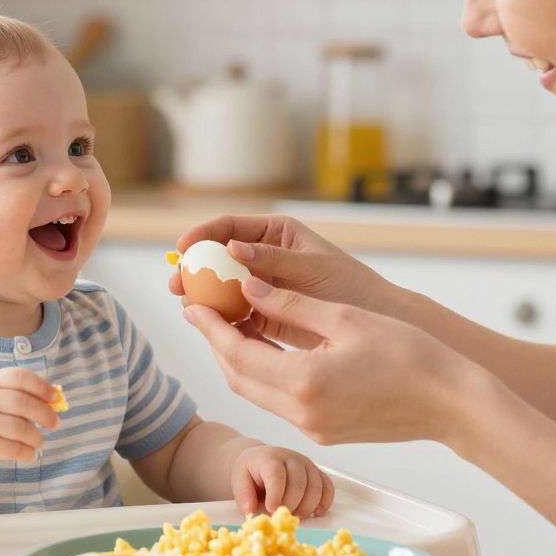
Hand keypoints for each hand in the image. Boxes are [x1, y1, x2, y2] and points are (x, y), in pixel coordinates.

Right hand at [0, 368, 59, 470]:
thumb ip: (20, 393)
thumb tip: (56, 400)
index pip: (20, 377)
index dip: (42, 386)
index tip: (55, 397)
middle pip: (24, 403)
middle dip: (46, 414)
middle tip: (56, 424)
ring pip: (22, 429)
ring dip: (37, 437)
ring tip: (39, 442)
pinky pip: (15, 449)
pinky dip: (28, 452)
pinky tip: (29, 453)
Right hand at [169, 215, 395, 348]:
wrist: (378, 323)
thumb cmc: (352, 286)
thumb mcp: (313, 269)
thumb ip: (273, 260)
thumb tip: (232, 247)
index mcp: (276, 233)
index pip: (229, 227)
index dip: (202, 235)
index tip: (183, 247)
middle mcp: (265, 256)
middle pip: (219, 258)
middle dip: (196, 270)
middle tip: (177, 285)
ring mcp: (264, 286)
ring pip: (224, 288)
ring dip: (206, 298)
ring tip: (191, 309)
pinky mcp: (266, 314)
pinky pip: (237, 315)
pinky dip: (223, 321)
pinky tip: (212, 329)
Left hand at [186, 277, 479, 445]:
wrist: (451, 404)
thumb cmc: (409, 354)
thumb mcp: (345, 318)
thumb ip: (290, 304)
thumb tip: (247, 287)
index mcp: (304, 381)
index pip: (237, 353)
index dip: (210, 328)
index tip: (192, 304)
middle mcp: (301, 412)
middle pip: (237, 378)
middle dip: (216, 344)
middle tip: (203, 311)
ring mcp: (312, 428)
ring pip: (255, 393)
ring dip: (237, 362)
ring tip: (228, 327)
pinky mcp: (324, 433)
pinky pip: (278, 403)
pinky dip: (262, 376)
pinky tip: (264, 352)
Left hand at [231, 445, 334, 518]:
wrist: (260, 460)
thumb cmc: (250, 472)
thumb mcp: (238, 479)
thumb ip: (243, 495)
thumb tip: (249, 511)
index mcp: (270, 458)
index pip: (276, 475)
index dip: (276, 494)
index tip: (272, 509)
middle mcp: (291, 458)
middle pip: (298, 483)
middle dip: (291, 505)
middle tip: (282, 518)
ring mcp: (307, 464)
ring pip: (315, 487)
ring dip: (307, 507)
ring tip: (294, 516)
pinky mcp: (317, 473)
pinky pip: (327, 486)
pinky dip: (325, 501)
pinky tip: (316, 513)